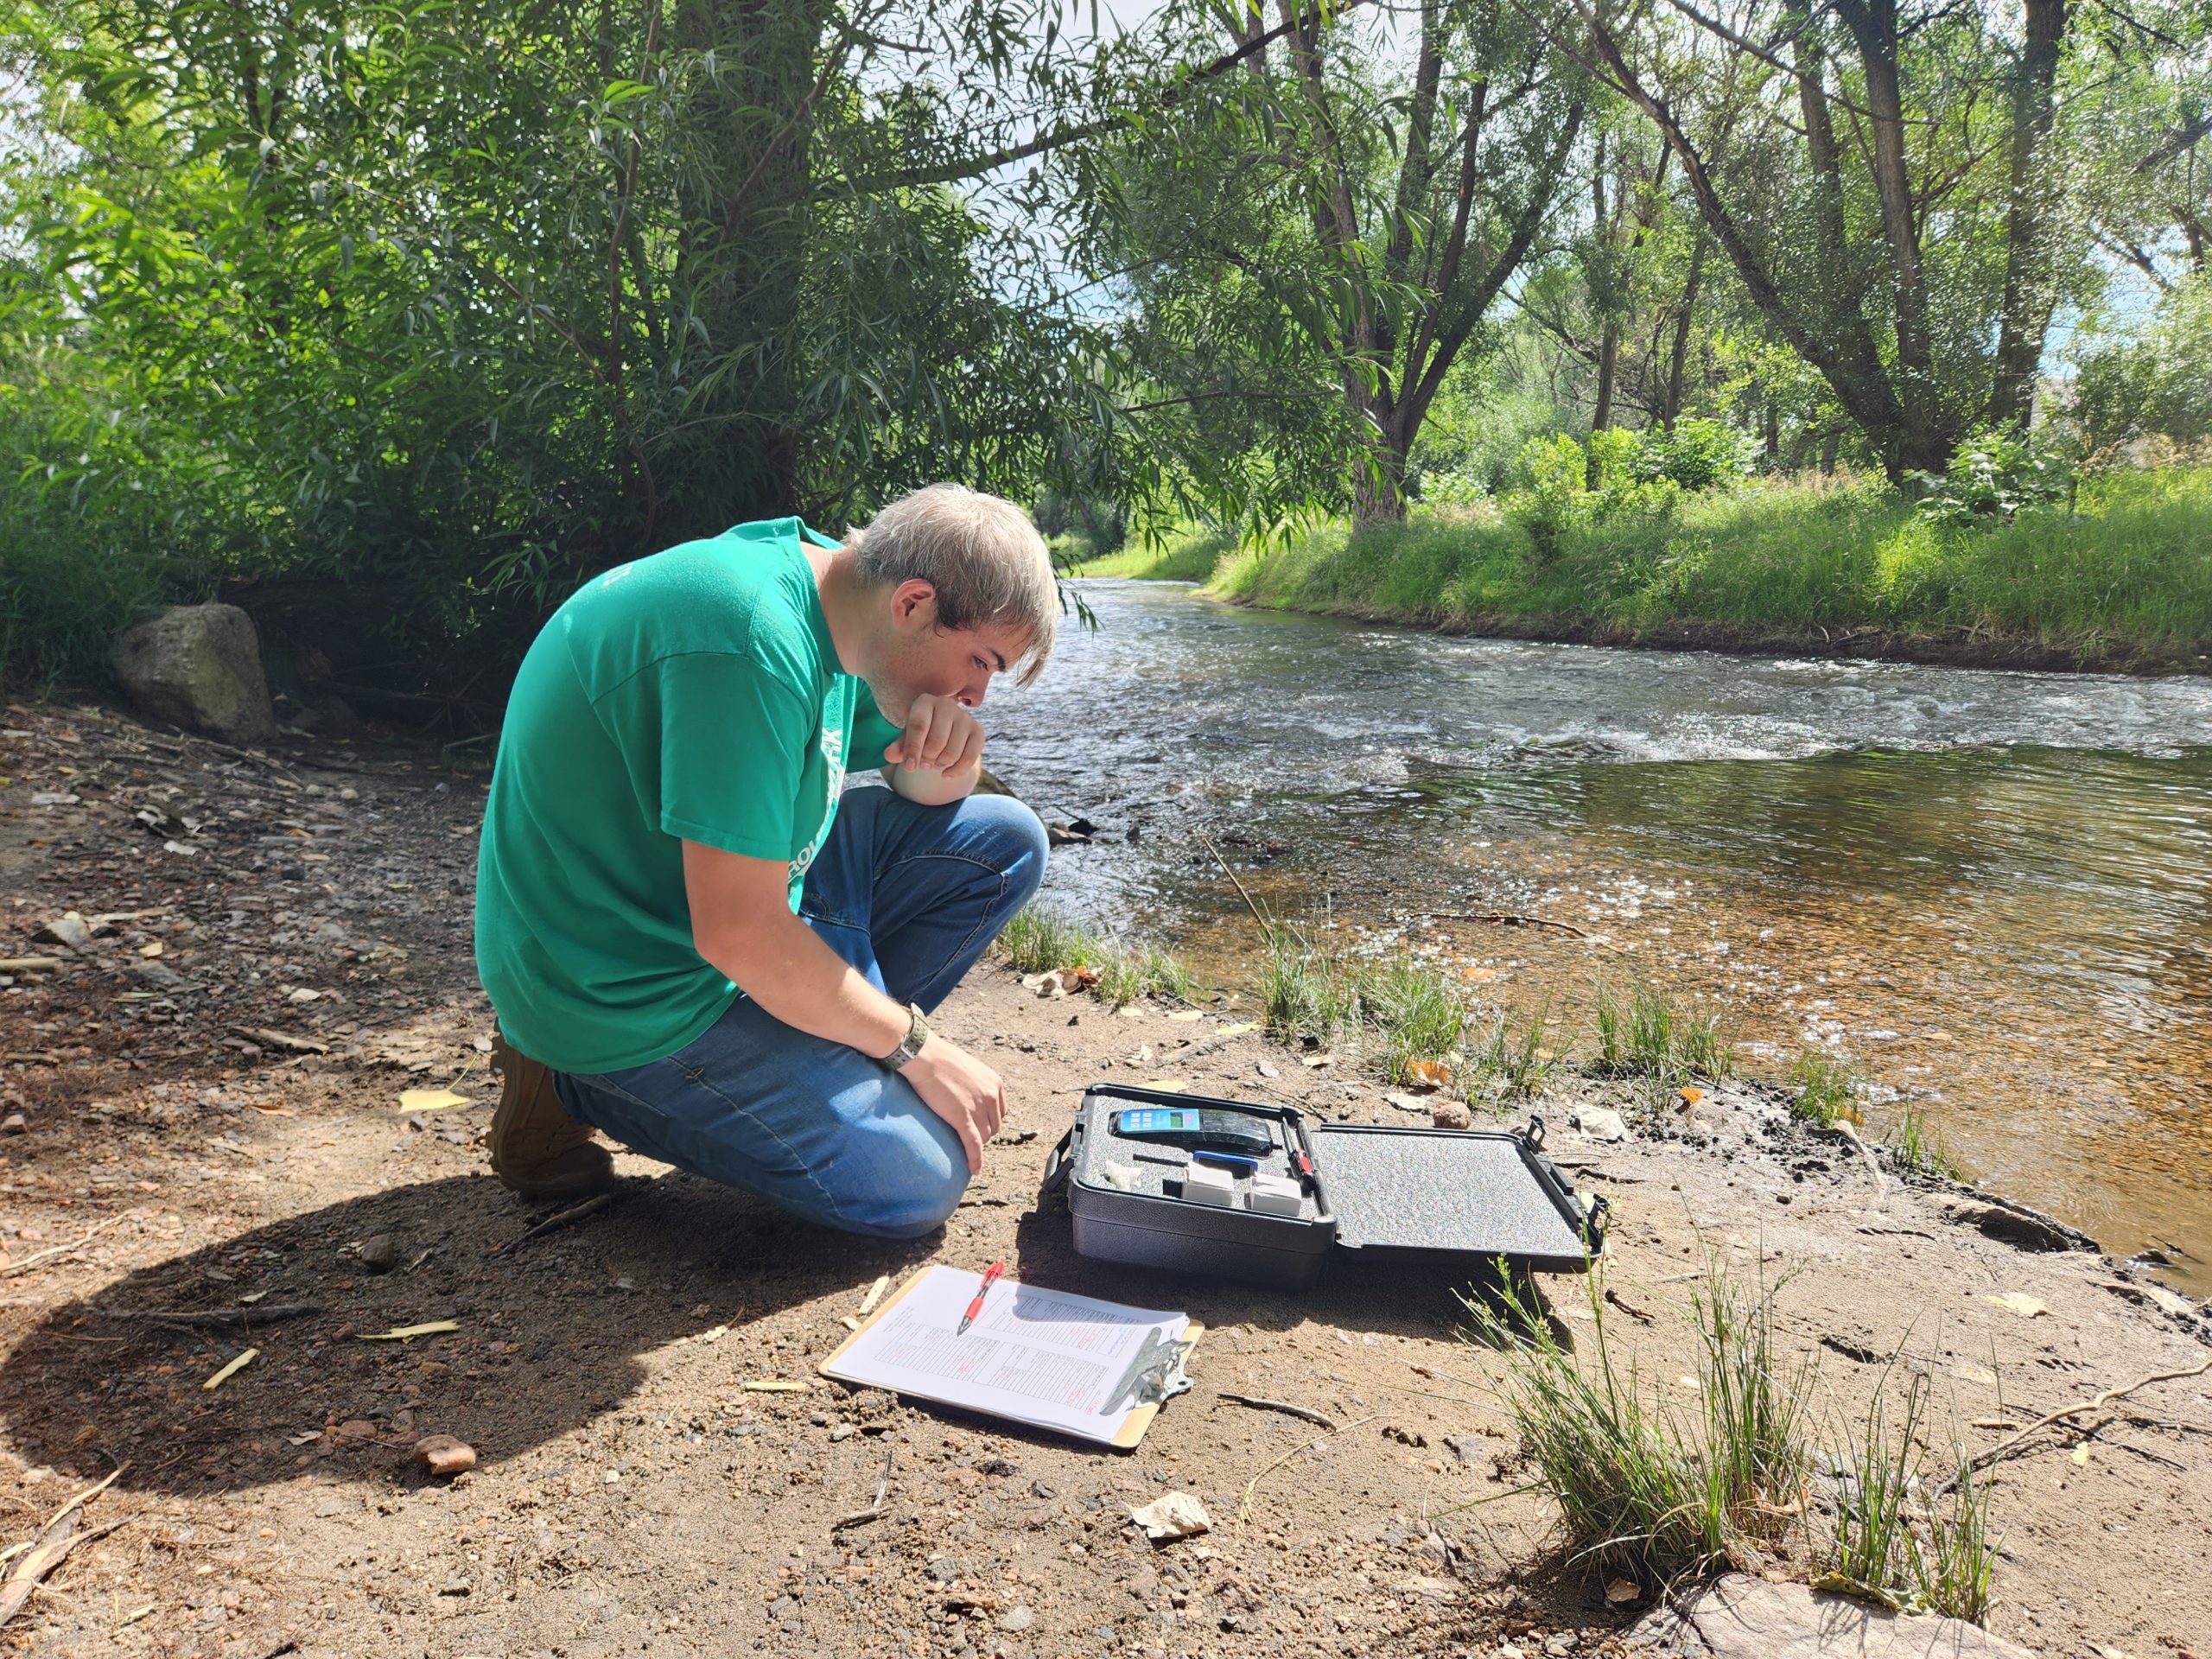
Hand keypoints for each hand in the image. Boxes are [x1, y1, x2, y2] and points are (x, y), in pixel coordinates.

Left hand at [884, 693, 983, 776]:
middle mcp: (947, 705)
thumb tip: (890, 755)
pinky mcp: (978, 731)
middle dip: (927, 759)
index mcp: (925, 701)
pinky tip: (946, 774)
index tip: (909, 767)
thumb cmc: (920, 734)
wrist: (943, 730)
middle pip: (936, 742)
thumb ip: (897, 747)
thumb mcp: (906, 739)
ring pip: (951, 753)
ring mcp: (965, 717)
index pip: (919, 726)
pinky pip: (969, 758)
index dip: (913, 749)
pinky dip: (956, 771)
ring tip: (934, 764)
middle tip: (923, 763)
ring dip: (940, 766)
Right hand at [901, 1034, 1005, 1175]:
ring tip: (963, 1147)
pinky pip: (973, 1143)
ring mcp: (977, 1107)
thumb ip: (976, 1084)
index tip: (977, 1125)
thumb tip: (970, 1096)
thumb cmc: (940, 1060)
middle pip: (993, 1126)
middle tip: (965, 1135)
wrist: (925, 1056)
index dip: (988, 1121)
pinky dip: (975, 1159)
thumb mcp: (968, 1069)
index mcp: (994, 1083)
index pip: (1000, 1112)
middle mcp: (990, 1095)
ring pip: (984, 1137)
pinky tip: (974, 1170)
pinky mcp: (961, 1117)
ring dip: (976, 1144)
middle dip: (982, 1133)